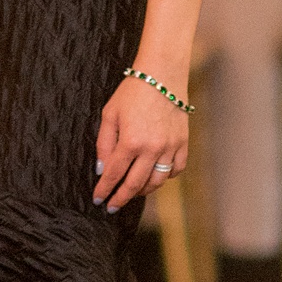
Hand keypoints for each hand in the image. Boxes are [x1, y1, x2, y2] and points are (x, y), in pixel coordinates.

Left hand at [94, 76, 187, 212]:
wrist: (162, 75)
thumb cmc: (132, 92)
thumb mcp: (110, 114)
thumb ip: (104, 144)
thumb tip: (102, 169)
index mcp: (130, 141)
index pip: (114, 174)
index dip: (105, 189)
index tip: (98, 199)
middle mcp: (152, 148)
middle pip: (135, 184)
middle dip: (121, 198)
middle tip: (112, 206)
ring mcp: (170, 147)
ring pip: (157, 181)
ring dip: (143, 191)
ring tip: (131, 192)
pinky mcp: (183, 143)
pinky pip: (176, 169)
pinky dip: (165, 177)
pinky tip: (155, 176)